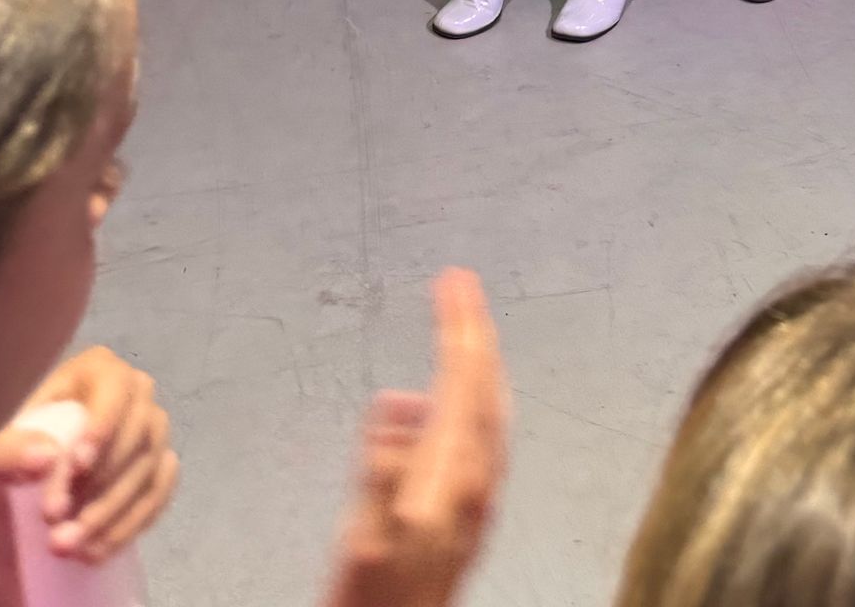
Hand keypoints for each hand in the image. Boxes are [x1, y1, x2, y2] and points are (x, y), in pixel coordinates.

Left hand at [0, 347, 177, 566]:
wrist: (34, 470)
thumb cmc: (22, 446)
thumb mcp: (3, 444)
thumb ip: (13, 448)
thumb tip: (46, 458)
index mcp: (98, 369)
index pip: (115, 388)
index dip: (104, 425)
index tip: (77, 467)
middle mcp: (137, 392)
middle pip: (140, 431)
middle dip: (102, 485)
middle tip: (61, 526)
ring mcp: (154, 428)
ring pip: (151, 465)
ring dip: (115, 511)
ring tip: (74, 546)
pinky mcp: (160, 463)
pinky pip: (161, 490)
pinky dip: (136, 521)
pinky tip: (101, 547)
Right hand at [323, 271, 507, 606]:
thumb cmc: (377, 601)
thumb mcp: (365, 539)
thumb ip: (379, 474)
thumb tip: (392, 407)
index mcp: (455, 475)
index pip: (465, 378)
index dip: (459, 324)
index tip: (453, 281)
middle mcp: (478, 479)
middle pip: (486, 385)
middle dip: (474, 329)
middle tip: (459, 286)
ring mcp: (479, 496)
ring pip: (489, 407)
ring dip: (476, 362)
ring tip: (461, 329)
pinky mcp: (471, 513)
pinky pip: (482, 434)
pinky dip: (470, 399)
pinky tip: (444, 405)